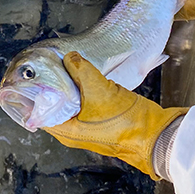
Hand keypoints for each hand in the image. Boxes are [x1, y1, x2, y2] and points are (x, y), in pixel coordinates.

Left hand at [43, 52, 186, 179]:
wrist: (160, 136)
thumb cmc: (128, 123)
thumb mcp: (99, 90)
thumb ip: (80, 69)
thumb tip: (69, 57)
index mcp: (66, 131)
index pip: (38, 112)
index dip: (35, 92)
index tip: (35, 73)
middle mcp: (75, 133)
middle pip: (55, 105)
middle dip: (55, 85)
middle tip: (54, 64)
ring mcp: (90, 128)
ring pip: (73, 103)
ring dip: (73, 86)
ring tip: (72, 67)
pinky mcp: (104, 122)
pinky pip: (88, 103)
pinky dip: (87, 90)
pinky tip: (91, 76)